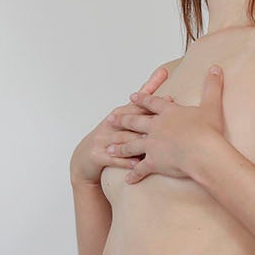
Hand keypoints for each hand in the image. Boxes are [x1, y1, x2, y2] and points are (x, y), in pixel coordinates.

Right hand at [70, 65, 169, 183]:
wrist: (83, 158)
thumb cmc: (108, 137)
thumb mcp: (121, 120)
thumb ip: (139, 107)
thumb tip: (159, 91)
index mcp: (118, 114)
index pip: (137, 105)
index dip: (153, 101)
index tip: (170, 98)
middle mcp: (110, 124)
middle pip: (131, 120)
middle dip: (149, 119)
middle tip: (166, 120)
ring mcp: (102, 140)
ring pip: (123, 139)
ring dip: (139, 142)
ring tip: (155, 144)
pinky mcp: (97, 156)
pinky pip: (114, 159)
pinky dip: (126, 161)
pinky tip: (138, 164)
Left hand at [121, 65, 226, 183]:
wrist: (203, 152)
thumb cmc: (208, 131)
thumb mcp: (211, 105)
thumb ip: (212, 86)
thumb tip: (216, 68)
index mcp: (168, 113)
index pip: (151, 103)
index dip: (142, 99)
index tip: (132, 97)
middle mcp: (156, 127)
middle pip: (135, 121)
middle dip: (122, 120)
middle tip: (111, 119)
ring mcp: (152, 145)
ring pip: (131, 145)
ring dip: (120, 147)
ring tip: (109, 148)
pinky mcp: (153, 162)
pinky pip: (140, 170)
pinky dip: (134, 175)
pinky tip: (127, 179)